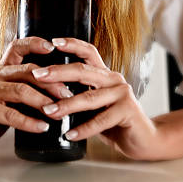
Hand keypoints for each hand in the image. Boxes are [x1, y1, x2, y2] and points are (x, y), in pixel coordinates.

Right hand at [0, 37, 72, 154]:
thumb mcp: (7, 98)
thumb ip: (25, 91)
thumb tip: (58, 93)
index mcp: (0, 69)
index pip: (17, 47)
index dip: (34, 43)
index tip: (53, 47)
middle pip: (27, 70)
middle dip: (51, 82)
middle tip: (68, 93)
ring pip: (21, 90)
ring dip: (43, 101)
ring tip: (58, 111)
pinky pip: (10, 114)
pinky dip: (29, 122)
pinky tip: (42, 127)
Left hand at [31, 37, 163, 159]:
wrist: (144, 139)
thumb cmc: (115, 122)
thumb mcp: (95, 105)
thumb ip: (79, 96)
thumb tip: (46, 94)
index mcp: (105, 74)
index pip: (89, 52)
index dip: (72, 44)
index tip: (53, 41)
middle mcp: (114, 79)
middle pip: (83, 70)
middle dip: (58, 72)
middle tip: (38, 75)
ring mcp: (122, 94)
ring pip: (89, 97)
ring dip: (66, 105)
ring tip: (48, 111)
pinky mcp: (128, 111)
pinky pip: (100, 120)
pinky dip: (83, 129)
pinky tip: (69, 134)